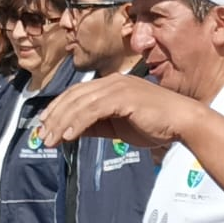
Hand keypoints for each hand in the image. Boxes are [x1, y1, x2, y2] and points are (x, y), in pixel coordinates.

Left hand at [38, 76, 196, 148]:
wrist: (182, 121)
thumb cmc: (155, 124)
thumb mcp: (118, 126)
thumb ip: (95, 126)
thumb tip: (69, 133)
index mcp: (111, 85)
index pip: (76, 94)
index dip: (57, 109)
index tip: (43, 125)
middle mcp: (112, 82)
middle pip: (73, 97)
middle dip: (54, 117)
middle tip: (41, 136)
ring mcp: (118, 88)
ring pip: (80, 104)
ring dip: (61, 123)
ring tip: (50, 140)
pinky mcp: (124, 98)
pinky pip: (93, 110)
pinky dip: (78, 123)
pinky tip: (68, 137)